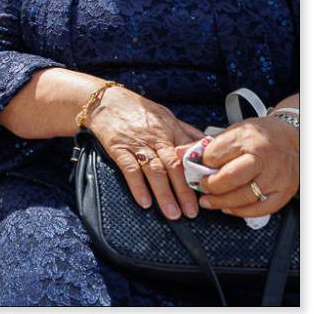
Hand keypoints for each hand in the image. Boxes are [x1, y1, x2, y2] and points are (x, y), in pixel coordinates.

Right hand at [88, 87, 204, 219]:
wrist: (105, 101)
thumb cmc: (136, 109)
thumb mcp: (165, 115)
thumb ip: (186, 132)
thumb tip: (208, 145)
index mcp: (170, 130)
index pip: (189, 154)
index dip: (198, 174)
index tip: (207, 192)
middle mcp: (156, 137)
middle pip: (174, 166)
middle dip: (184, 191)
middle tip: (191, 212)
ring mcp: (137, 143)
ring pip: (154, 170)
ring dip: (164, 194)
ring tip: (172, 213)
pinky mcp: (118, 147)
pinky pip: (129, 169)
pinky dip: (137, 186)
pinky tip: (144, 201)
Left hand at [196, 116, 298, 217]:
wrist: (291, 138)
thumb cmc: (258, 135)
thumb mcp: (231, 132)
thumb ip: (206, 145)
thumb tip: (180, 153)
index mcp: (245, 139)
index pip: (214, 155)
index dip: (200, 165)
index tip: (193, 170)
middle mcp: (261, 158)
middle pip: (230, 178)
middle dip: (210, 186)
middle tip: (201, 188)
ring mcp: (274, 176)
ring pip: (244, 196)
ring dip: (221, 202)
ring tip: (209, 202)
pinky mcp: (284, 190)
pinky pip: (261, 208)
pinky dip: (242, 211)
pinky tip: (229, 208)